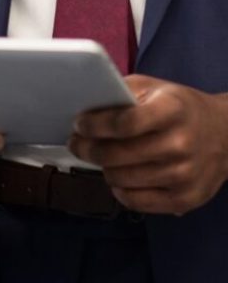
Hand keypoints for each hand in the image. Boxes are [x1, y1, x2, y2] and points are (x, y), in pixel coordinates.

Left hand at [69, 75, 227, 215]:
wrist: (225, 135)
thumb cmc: (180, 107)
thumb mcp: (154, 87)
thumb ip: (121, 91)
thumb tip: (85, 105)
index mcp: (171, 110)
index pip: (124, 123)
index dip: (95, 125)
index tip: (79, 123)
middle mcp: (179, 144)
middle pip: (118, 154)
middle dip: (87, 149)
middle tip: (76, 143)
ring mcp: (183, 176)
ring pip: (122, 179)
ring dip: (102, 168)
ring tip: (98, 157)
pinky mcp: (184, 200)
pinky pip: (137, 202)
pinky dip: (119, 190)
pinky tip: (117, 177)